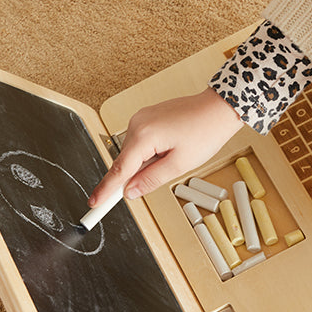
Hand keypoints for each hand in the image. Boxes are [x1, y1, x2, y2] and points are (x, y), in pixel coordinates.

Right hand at [87, 87, 242, 208]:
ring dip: (146, 163)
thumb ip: (151, 179)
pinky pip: (140, 142)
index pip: (119, 170)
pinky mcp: (147, 117)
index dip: (106, 190)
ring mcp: (141, 118)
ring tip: (174, 156)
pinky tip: (169, 149)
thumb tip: (130, 192)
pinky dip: (149, 153)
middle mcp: (137, 124)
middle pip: (125, 161)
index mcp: (144, 135)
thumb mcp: (180, 164)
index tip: (93, 204)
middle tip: (157, 177)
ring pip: (133, 152)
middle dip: (135, 176)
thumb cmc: (205, 131)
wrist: (218, 108)